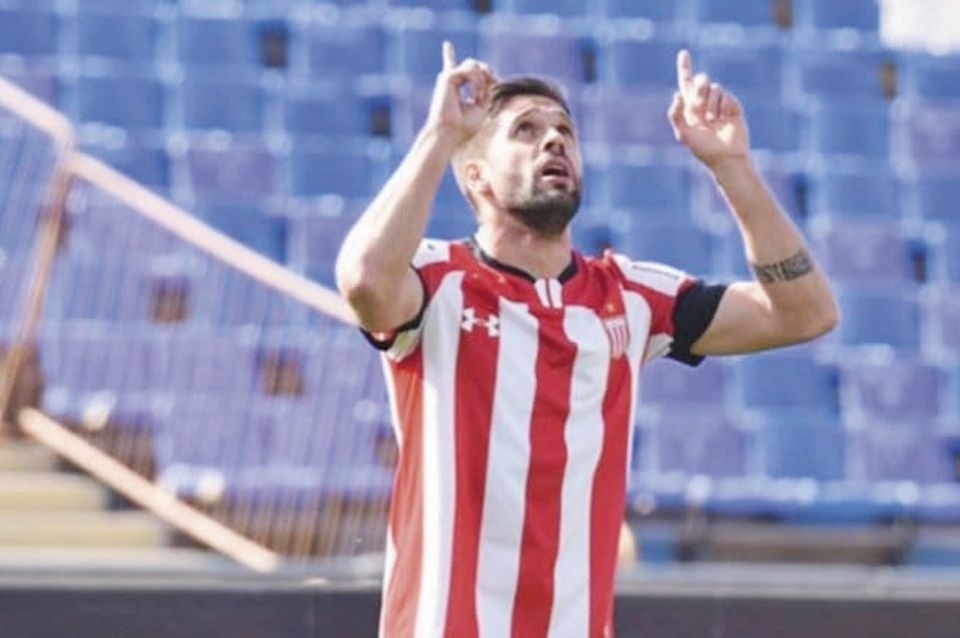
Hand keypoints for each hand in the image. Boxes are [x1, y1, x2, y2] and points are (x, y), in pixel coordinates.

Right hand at [425, 41, 497, 147]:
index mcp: (457, 88)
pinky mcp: (448, 77)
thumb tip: (486, 69)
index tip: (490, 77)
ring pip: (473, 64)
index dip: (473, 65)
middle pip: (475, 65)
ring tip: (477, 98)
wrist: (450, 133)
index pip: (463, 69)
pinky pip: (470, 69)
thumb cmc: (464, 125)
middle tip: (485, 95)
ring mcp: (449, 78)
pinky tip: (473, 96)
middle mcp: (451, 81)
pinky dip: (476, 83)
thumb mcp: (482, 105)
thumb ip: (486, 87)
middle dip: (487, 74)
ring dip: (481, 81)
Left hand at [668, 50, 749, 167]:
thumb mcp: (684, 134)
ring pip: (713, 87)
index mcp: (690, 108)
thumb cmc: (703, 149)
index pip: (686, 84)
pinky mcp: (733, 105)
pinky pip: (725, 96)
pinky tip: (724, 120)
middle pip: (701, 80)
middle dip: (699, 89)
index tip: (683, 53)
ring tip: (712, 120)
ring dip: (710, 104)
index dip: (685, 68)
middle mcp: (705, 103)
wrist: (726, 156)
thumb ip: (676, 114)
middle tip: (699, 107)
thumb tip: (676, 94)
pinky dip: (722, 107)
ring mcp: (720, 103)